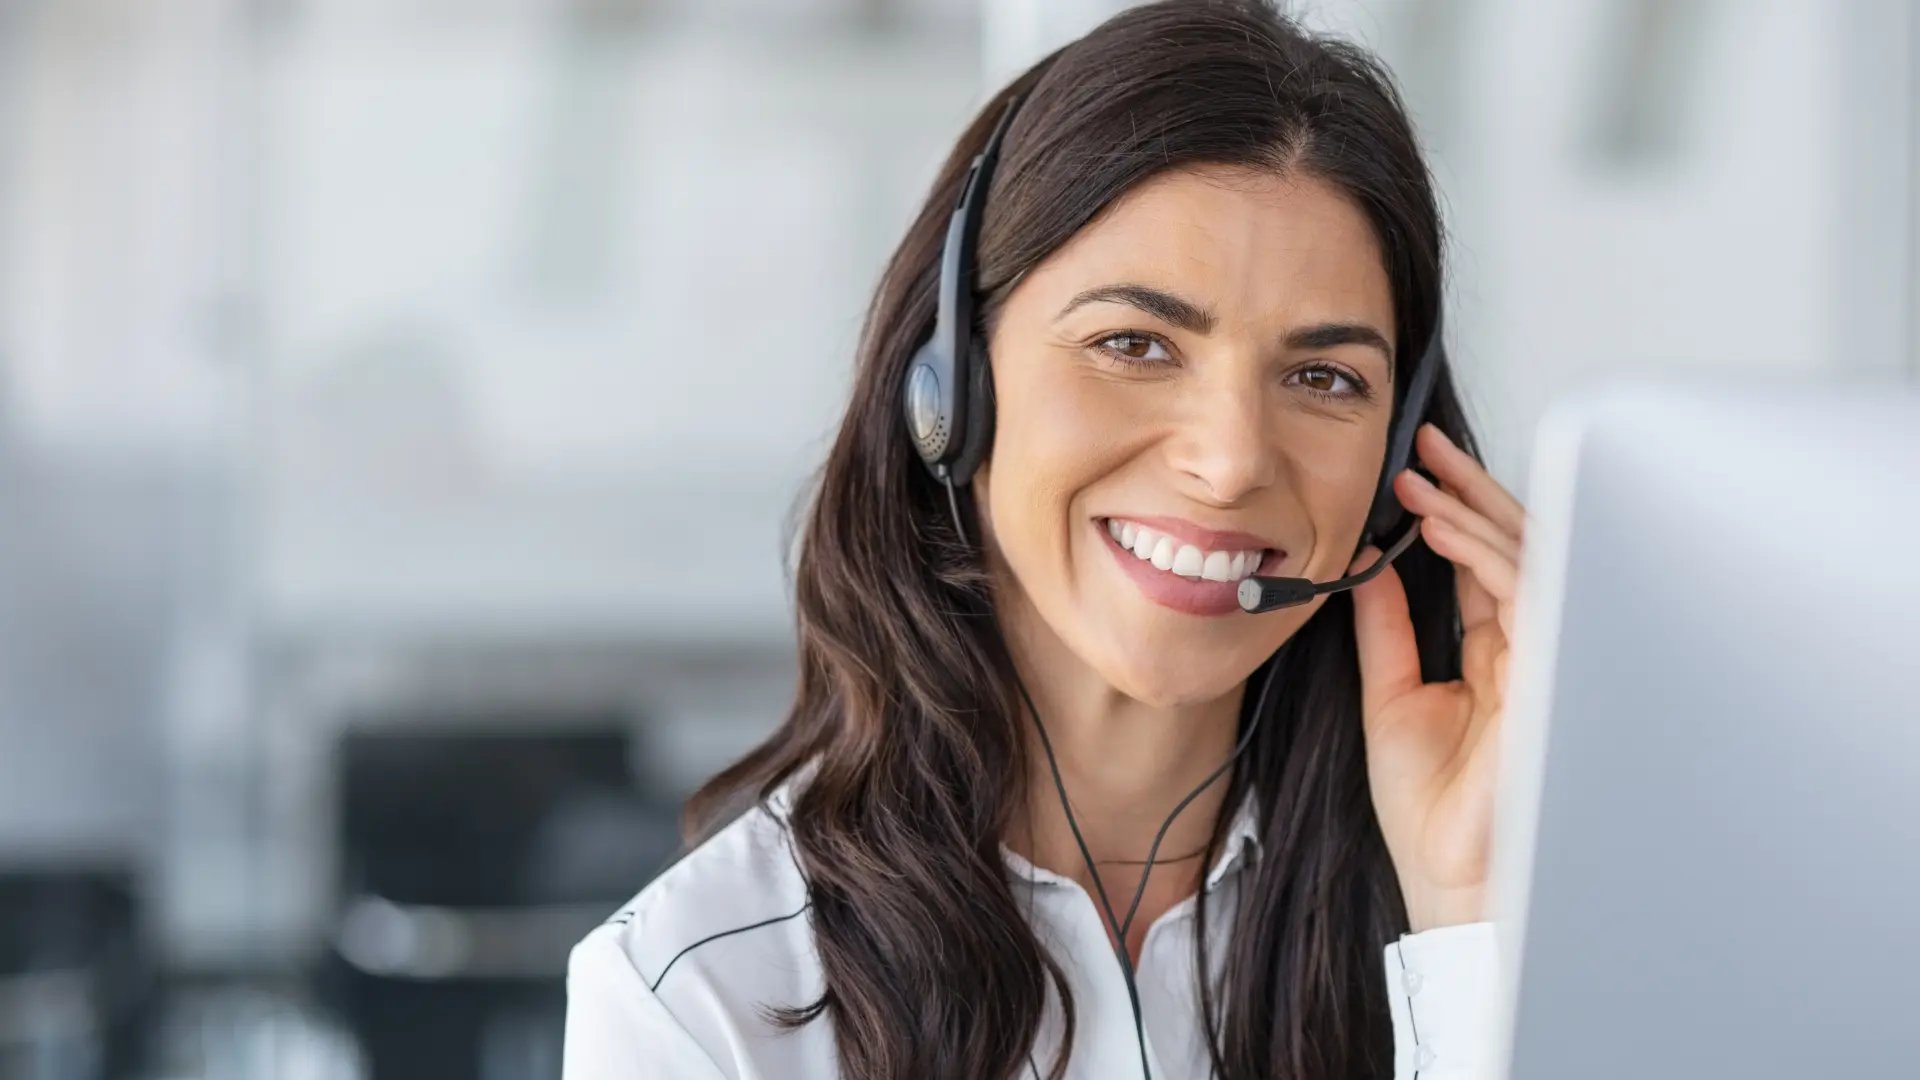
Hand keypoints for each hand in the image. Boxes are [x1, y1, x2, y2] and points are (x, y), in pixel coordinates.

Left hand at [1351, 422, 1525, 931]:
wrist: (1450, 877)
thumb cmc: (1431, 811)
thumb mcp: (1391, 695)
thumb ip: (1386, 627)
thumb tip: (1366, 566)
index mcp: (1493, 654)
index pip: (1482, 563)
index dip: (1452, 511)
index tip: (1414, 469)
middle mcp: (1526, 648)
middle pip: (1513, 547)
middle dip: (1472, 489)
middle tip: (1427, 445)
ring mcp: (1544, 658)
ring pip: (1526, 558)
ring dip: (1472, 510)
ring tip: (1424, 477)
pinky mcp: (1549, 672)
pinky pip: (1525, 591)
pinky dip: (1483, 551)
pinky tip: (1441, 525)